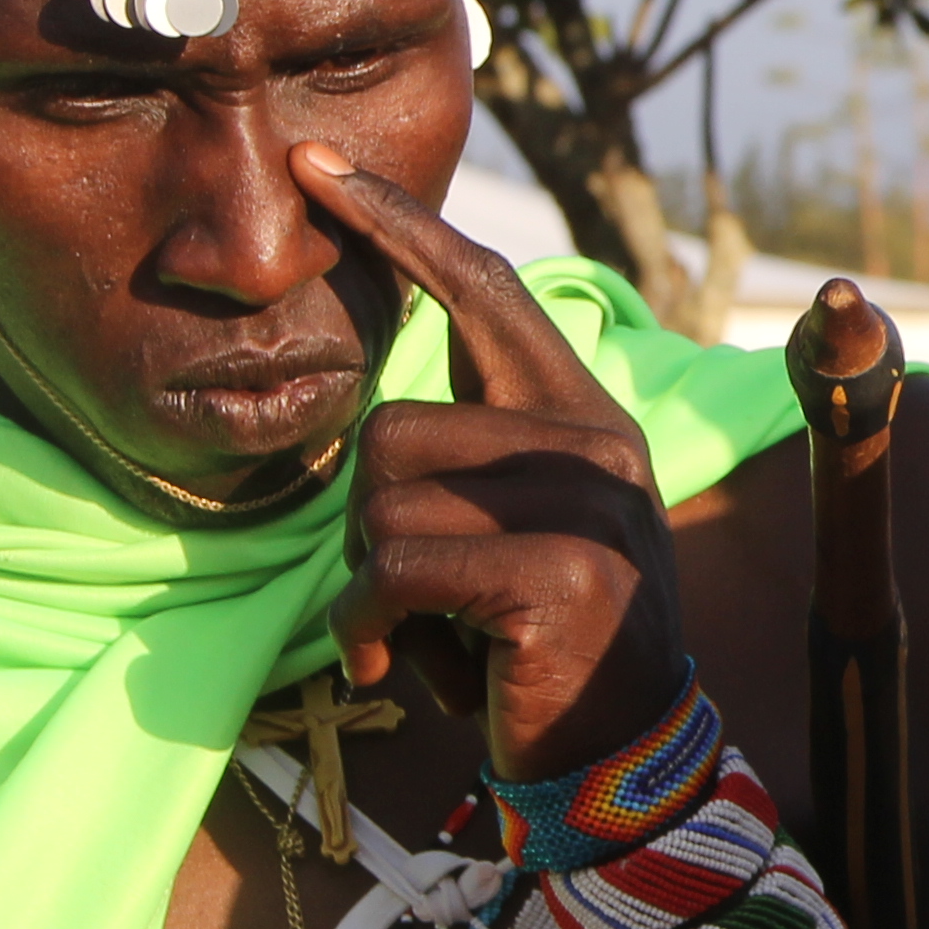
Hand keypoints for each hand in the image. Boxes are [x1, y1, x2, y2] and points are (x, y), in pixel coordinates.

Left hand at [291, 141, 686, 777]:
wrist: (616, 763)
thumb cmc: (530, 649)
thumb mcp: (500, 533)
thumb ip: (465, 459)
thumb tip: (377, 416)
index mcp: (582, 415)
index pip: (485, 291)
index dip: (398, 225)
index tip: (313, 164)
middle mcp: (596, 441)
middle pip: (392, 425)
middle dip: (365, 525)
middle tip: (408, 598)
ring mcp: (586, 502)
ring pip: (381, 497)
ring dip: (367, 586)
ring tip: (419, 635)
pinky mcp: (560, 569)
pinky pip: (395, 565)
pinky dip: (374, 627)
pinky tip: (409, 666)